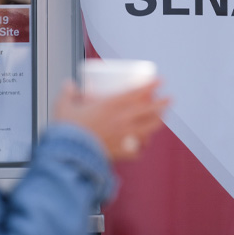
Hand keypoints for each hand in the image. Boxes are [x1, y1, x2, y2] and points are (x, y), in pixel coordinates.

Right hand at [53, 80, 169, 159]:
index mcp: (111, 105)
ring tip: (162, 119)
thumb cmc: (68, 129)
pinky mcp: (120, 152)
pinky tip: (141, 148)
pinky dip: (140, 149)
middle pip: (149, 110)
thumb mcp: (64, 106)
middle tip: (169, 99)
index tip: (161, 81)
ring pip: (148, 129)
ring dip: (158, 123)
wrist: (69, 153)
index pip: (137, 92)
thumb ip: (67, 93)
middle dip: (163, 103)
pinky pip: (136, 150)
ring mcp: (123, 137)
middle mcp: (122, 119)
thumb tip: (68, 84)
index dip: (151, 85)